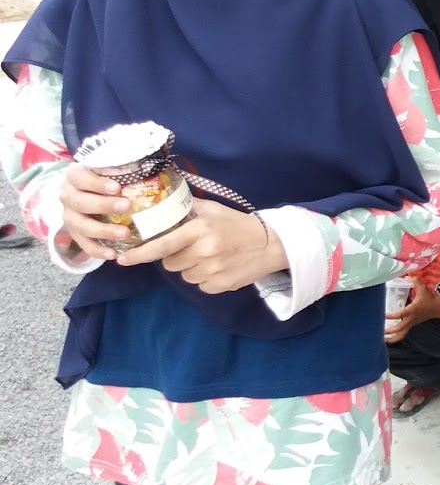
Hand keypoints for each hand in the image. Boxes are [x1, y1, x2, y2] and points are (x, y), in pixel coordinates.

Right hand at [59, 162, 133, 260]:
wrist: (94, 193)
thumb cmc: (111, 177)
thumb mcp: (116, 167)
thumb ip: (130, 165)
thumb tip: (161, 159)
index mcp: (76, 175)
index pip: (79, 177)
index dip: (95, 183)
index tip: (117, 187)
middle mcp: (68, 195)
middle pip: (79, 201)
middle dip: (102, 205)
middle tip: (126, 206)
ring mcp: (70, 215)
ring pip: (79, 225)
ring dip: (102, 230)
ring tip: (124, 233)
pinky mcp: (75, 233)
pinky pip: (83, 244)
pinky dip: (97, 250)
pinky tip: (112, 255)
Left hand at [116, 199, 287, 293]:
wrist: (272, 244)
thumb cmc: (238, 224)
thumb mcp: (213, 210)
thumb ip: (186, 207)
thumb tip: (158, 198)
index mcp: (200, 230)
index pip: (162, 245)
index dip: (139, 254)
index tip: (122, 259)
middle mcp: (205, 251)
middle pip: (170, 263)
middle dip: (175, 257)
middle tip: (192, 247)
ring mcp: (213, 271)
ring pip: (184, 275)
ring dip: (190, 268)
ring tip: (209, 257)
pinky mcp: (221, 285)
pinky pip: (200, 285)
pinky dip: (205, 278)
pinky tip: (219, 267)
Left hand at [384, 277, 437, 343]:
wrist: (437, 308)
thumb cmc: (429, 298)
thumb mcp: (423, 288)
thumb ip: (415, 281)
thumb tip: (407, 276)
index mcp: (412, 310)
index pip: (400, 315)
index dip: (390, 316)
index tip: (382, 315)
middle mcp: (411, 319)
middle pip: (399, 328)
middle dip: (389, 331)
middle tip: (379, 330)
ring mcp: (411, 323)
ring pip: (401, 335)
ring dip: (392, 338)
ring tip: (383, 339)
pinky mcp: (412, 325)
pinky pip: (403, 333)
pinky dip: (396, 336)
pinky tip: (389, 336)